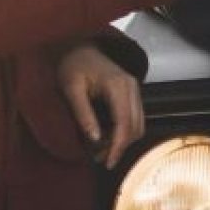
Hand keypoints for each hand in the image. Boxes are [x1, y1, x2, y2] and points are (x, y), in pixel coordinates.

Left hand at [57, 43, 143, 168]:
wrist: (79, 48)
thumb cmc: (73, 65)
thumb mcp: (71, 89)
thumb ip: (83, 113)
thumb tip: (95, 138)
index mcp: (118, 85)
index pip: (125, 123)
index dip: (118, 146)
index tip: (107, 162)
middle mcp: (132, 87)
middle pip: (136, 127)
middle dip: (119, 147)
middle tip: (98, 158)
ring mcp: (134, 90)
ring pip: (138, 125)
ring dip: (122, 141)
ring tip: (100, 150)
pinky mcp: (131, 94)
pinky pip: (134, 119)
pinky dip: (123, 132)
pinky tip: (106, 138)